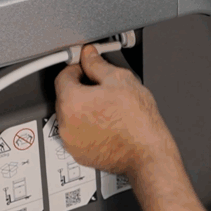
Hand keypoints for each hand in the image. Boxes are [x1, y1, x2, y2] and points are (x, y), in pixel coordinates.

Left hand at [54, 45, 181, 181]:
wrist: (148, 153)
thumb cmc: (138, 122)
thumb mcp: (121, 80)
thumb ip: (98, 64)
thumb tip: (89, 55)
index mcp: (72, 102)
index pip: (62, 76)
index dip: (77, 69)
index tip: (88, 70)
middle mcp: (65, 124)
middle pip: (64, 97)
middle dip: (81, 90)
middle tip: (103, 91)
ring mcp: (71, 142)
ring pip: (70, 117)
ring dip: (82, 110)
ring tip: (107, 110)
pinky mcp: (79, 154)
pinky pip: (76, 134)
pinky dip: (86, 128)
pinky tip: (106, 125)